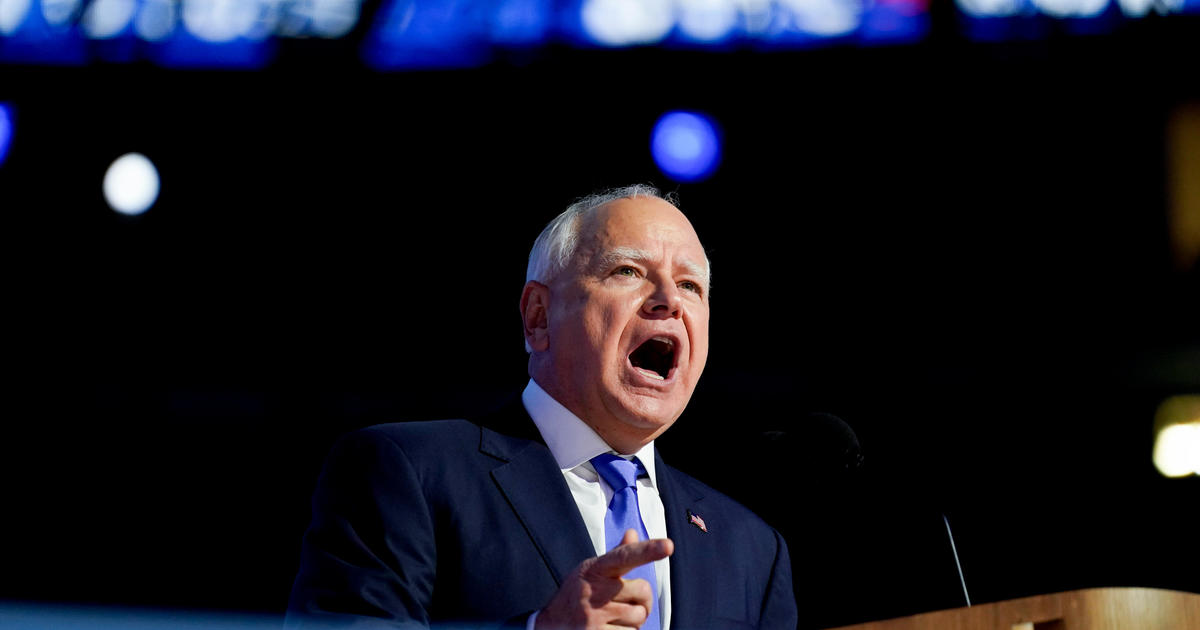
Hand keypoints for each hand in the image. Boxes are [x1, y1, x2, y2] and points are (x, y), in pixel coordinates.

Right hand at [534, 529, 673, 629]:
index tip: (668, 545)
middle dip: (641, 600)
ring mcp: (594, 616)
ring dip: (633, 621)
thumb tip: (633, 533)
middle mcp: (593, 591)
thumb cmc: (577, 596)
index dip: (647, 550)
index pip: (624, 556)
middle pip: (643, 590)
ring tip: (612, 618)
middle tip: (624, 603)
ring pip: (640, 616)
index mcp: (594, 569)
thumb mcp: (591, 572)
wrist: (548, 626)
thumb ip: (616, 555)